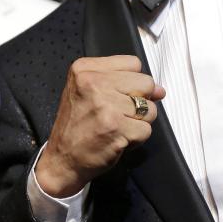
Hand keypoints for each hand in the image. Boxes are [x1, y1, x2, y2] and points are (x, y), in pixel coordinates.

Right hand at [35, 55, 164, 197]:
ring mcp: (105, 106)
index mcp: (84, 69)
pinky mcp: (116, 129)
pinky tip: (118, 139)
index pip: (133, 63)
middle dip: (140, 101)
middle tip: (118, 113)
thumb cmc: (77, 124)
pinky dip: (136, 139)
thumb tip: (160, 90)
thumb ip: (123, 82)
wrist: (62, 158)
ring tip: (117, 127)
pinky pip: (146, 130)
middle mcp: (93, 83)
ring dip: (138, 122)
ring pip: (150, 109)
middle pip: (146, 83)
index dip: (132, 81)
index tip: (118, 94)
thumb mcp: (88, 91)